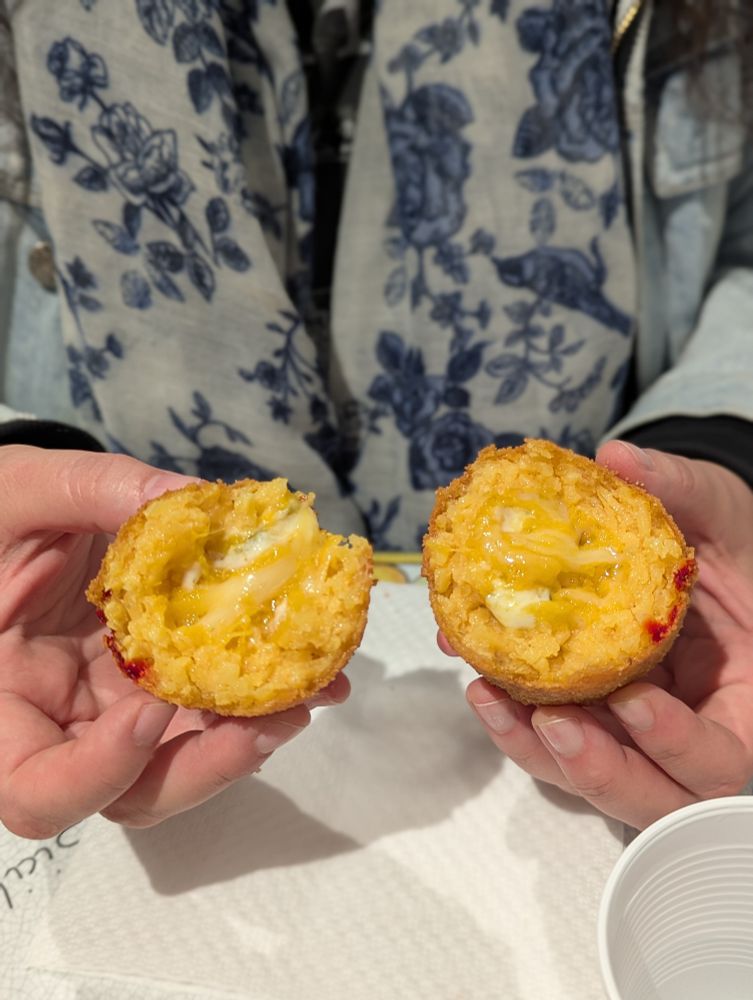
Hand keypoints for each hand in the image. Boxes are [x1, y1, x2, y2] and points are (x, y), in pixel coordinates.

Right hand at [0, 446, 347, 838]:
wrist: (17, 518)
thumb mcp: (26, 491)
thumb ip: (99, 490)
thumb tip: (197, 496)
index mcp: (5, 700)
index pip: (36, 786)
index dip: (99, 771)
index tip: (152, 709)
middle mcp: (63, 725)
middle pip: (132, 794)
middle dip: (210, 767)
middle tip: (275, 721)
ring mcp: (117, 713)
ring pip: (186, 763)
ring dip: (252, 737)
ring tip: (314, 689)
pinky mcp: (161, 688)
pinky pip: (210, 712)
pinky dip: (258, 697)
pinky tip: (308, 663)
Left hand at [460, 441, 752, 828]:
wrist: (696, 546)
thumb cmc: (725, 536)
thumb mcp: (716, 509)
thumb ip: (679, 489)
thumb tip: (618, 457)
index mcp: (742, 695)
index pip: (722, 754)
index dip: (678, 744)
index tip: (632, 699)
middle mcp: (691, 727)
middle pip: (654, 795)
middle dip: (599, 770)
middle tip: (549, 724)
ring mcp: (639, 731)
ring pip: (596, 778)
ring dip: (539, 752)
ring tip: (488, 696)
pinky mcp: (598, 717)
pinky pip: (560, 740)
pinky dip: (518, 722)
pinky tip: (480, 680)